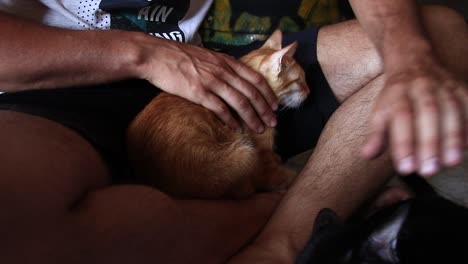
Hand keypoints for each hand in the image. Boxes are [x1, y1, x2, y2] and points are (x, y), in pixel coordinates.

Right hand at [138, 37, 277, 132]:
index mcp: (226, 62)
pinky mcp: (198, 92)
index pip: (255, 78)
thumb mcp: (207, 57)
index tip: (275, 105)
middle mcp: (223, 71)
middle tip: (272, 122)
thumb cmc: (179, 57)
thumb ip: (221, 67)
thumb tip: (233, 80)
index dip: (268, 93)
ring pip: (240, 101)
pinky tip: (236, 128)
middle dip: (265, 109)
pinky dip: (231, 119)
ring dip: (252, 117)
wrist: (157, 55)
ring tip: (259, 129)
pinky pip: (220, 108)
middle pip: (251, 92)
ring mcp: (211, 81)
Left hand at [362, 56, 467, 176]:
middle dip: (429, 143)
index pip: (401, 117)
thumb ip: (376, 134)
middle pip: (428, 112)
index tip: (405, 169)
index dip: (403, 144)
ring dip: (453, 137)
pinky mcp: (461, 89)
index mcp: (397, 92)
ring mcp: (443, 87)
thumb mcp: (380, 111)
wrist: (412, 61)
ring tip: (451, 162)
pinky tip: (466, 148)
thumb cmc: (395, 96)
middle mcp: (421, 87)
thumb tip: (367, 155)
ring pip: (451, 109)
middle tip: (429, 170)